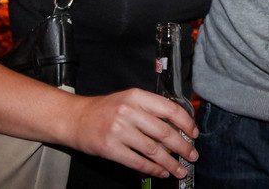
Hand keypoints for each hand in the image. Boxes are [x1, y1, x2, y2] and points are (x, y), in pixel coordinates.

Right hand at [70, 89, 197, 179]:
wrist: (74, 118)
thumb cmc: (103, 110)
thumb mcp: (127, 100)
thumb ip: (149, 109)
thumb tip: (176, 126)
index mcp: (136, 96)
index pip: (169, 109)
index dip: (186, 122)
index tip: (194, 133)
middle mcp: (128, 111)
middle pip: (164, 131)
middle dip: (183, 146)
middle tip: (192, 155)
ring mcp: (118, 130)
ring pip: (153, 149)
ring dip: (170, 162)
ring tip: (180, 170)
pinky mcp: (110, 148)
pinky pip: (137, 161)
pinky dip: (152, 169)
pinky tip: (160, 172)